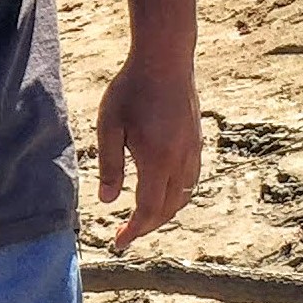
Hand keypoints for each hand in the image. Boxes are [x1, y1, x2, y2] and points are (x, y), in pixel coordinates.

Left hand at [95, 54, 201, 250]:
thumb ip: (109, 165)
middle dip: (146, 227)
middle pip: (167, 209)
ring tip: (142, 217)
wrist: (166, 59)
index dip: (133, 231)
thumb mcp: (110, 126)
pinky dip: (176, 195)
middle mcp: (180, 161)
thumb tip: (107, 201)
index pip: (147, 209)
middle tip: (125, 235)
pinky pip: (190, 180)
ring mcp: (192, 151)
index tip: (118, 243)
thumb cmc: (132, 89)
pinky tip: (161, 191)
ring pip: (182, 197)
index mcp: (157, 161)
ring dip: (163, 213)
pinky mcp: (196, 141)